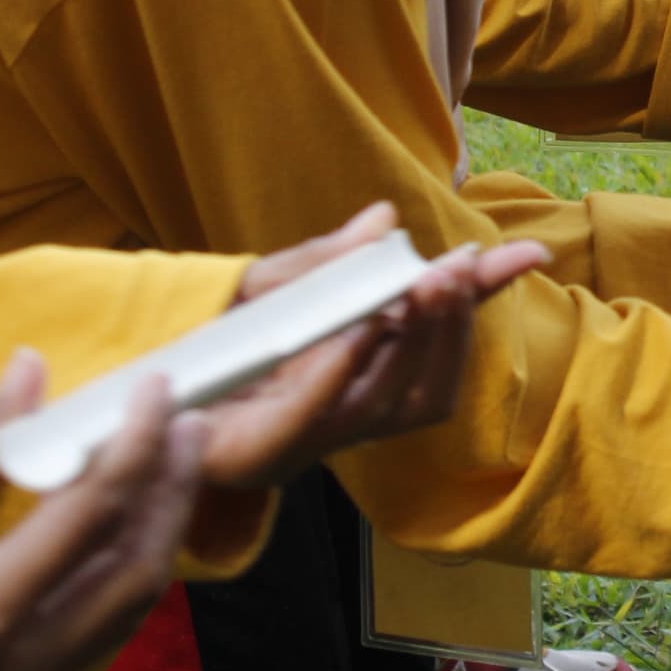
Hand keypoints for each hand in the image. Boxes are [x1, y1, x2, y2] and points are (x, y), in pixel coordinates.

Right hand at [0, 353, 211, 670]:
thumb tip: (33, 368)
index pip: (90, 518)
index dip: (135, 446)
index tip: (159, 392)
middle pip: (130, 576)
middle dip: (167, 496)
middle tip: (186, 425)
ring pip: (118, 616)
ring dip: (149, 538)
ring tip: (167, 466)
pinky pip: (85, 638)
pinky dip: (112, 578)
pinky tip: (119, 525)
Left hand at [199, 206, 553, 488]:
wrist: (136, 402)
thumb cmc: (208, 352)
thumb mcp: (270, 290)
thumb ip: (327, 261)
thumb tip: (386, 218)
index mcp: (362, 377)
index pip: (441, 341)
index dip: (485, 300)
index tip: (534, 252)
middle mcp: (349, 415)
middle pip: (432, 385)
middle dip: (453, 323)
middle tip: (458, 268)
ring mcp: (311, 439)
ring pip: (394, 403)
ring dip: (415, 344)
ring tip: (424, 288)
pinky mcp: (264, 451)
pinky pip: (318, 412)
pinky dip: (346, 369)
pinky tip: (362, 330)